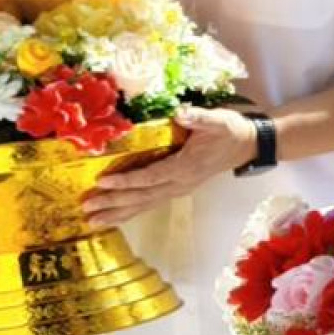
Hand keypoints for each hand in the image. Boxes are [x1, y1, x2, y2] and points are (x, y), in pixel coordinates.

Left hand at [81, 104, 254, 228]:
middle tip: (87, 207)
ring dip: (118, 213)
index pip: (150, 176)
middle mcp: (179, 184)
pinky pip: (149, 203)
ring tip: (93, 221)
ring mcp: (177, 189)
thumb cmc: (229, 131)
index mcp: (186, 167)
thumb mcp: (217, 120)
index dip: (126, 181)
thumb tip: (181, 113)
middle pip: (142, 197)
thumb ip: (199, 118)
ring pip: (144, 205)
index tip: (102, 183)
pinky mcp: (175, 189)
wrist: (246, 146)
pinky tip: (113, 218)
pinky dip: (129, 212)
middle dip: (113, 203)